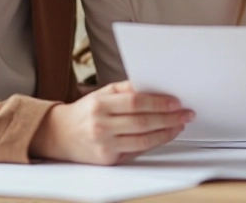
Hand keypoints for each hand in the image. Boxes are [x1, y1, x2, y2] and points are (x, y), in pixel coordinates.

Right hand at [30, 81, 194, 164]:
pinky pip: (136, 150)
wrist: (59, 134)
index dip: (158, 102)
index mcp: (99, 105)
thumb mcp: (102, 93)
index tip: (176, 102)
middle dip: (169, 118)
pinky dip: (154, 143)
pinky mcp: (107, 159)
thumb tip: (154, 86)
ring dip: (166, 133)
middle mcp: (101, 126)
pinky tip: (164, 135)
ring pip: (142, 140)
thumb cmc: (85, 112)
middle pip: (142, 122)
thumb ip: (127, 89)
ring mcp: (104, 145)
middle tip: (186, 114)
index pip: (135, 102)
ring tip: (179, 125)